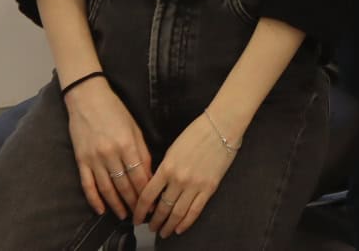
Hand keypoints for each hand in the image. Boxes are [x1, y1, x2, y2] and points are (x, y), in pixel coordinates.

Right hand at [62, 77, 151, 218]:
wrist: (87, 98)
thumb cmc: (115, 110)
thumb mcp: (135, 127)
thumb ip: (142, 151)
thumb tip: (148, 174)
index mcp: (127, 144)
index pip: (139, 175)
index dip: (147, 192)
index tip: (153, 202)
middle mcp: (110, 154)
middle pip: (124, 185)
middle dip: (134, 202)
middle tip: (141, 214)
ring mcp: (94, 158)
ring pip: (107, 188)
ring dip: (117, 204)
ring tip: (125, 215)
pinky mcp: (81, 160)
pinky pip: (87, 184)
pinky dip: (94, 199)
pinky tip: (101, 209)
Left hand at [134, 111, 238, 236]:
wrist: (221, 127)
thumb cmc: (197, 133)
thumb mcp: (172, 149)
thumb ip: (164, 169)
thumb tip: (156, 187)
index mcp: (167, 168)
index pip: (147, 196)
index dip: (140, 210)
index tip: (137, 217)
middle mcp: (179, 179)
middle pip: (161, 208)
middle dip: (154, 221)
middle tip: (150, 228)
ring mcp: (195, 185)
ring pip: (177, 213)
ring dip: (168, 225)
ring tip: (163, 232)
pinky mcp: (209, 188)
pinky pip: (195, 210)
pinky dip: (186, 222)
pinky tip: (180, 228)